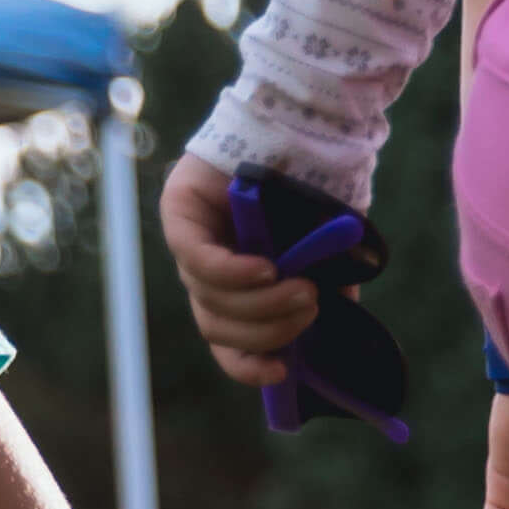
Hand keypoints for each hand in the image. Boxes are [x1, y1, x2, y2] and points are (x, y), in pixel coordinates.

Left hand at [154, 152, 321, 387]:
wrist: (312, 136)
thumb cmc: (323, 201)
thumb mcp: (328, 266)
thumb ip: (320, 300)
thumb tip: (316, 352)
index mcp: (238, 289)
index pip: (227, 342)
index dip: (247, 365)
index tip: (281, 372)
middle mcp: (207, 272)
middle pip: (217, 325)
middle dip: (268, 328)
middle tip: (310, 305)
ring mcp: (190, 244)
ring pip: (210, 299)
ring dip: (261, 303)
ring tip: (301, 286)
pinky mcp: (180, 214)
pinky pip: (198, 260)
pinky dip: (234, 273)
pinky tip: (265, 269)